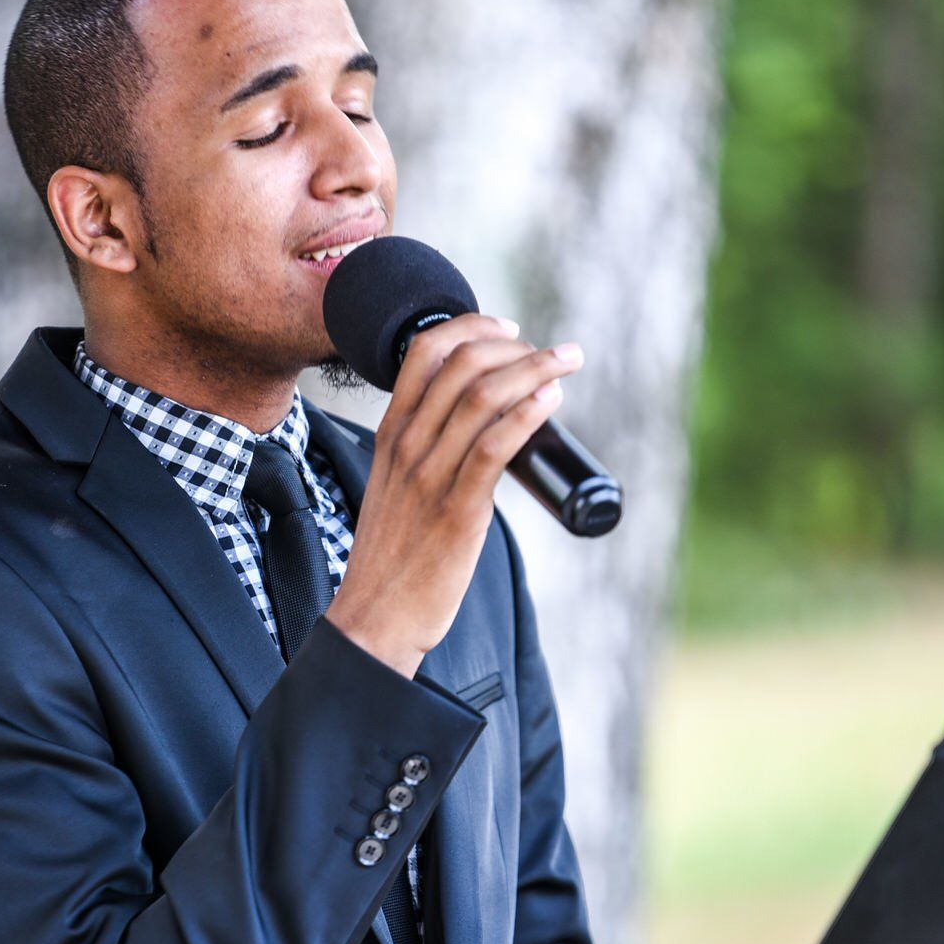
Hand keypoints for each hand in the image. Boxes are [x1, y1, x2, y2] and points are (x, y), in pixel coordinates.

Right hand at [326, 314, 583, 675]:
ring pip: (484, 396)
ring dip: (536, 369)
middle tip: (555, 355)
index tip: (510, 330)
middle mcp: (407, 445)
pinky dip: (527, 414)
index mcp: (392, 433)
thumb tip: (481, 428)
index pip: (425, 350)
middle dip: (519, 346)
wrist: (375, 617)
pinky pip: (493, 446)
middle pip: (463, 363)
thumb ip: (426, 451)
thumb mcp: (396, 487)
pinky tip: (551, 401)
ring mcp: (430, 476)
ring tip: (568, 364)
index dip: (473, 327)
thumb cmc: (394, 557)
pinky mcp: (457, 510)